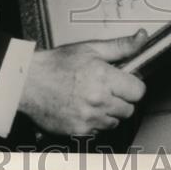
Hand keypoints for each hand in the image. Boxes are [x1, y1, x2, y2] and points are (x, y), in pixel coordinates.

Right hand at [18, 30, 147, 136]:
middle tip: (106, 88)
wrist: (29, 83)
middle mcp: (98, 100)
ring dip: (109, 112)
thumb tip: (141, 38)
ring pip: (115, 121)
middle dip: (121, 98)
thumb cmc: (56, 64)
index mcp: (103, 77)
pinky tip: (82, 108)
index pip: (138, 91)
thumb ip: (120, 46)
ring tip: (92, 98)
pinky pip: (99, 131)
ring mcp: (89, 118)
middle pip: (129, 109)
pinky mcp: (80, 131)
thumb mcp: (90, 48)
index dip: (132, 84)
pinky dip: (94, 122)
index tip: (124, 81)